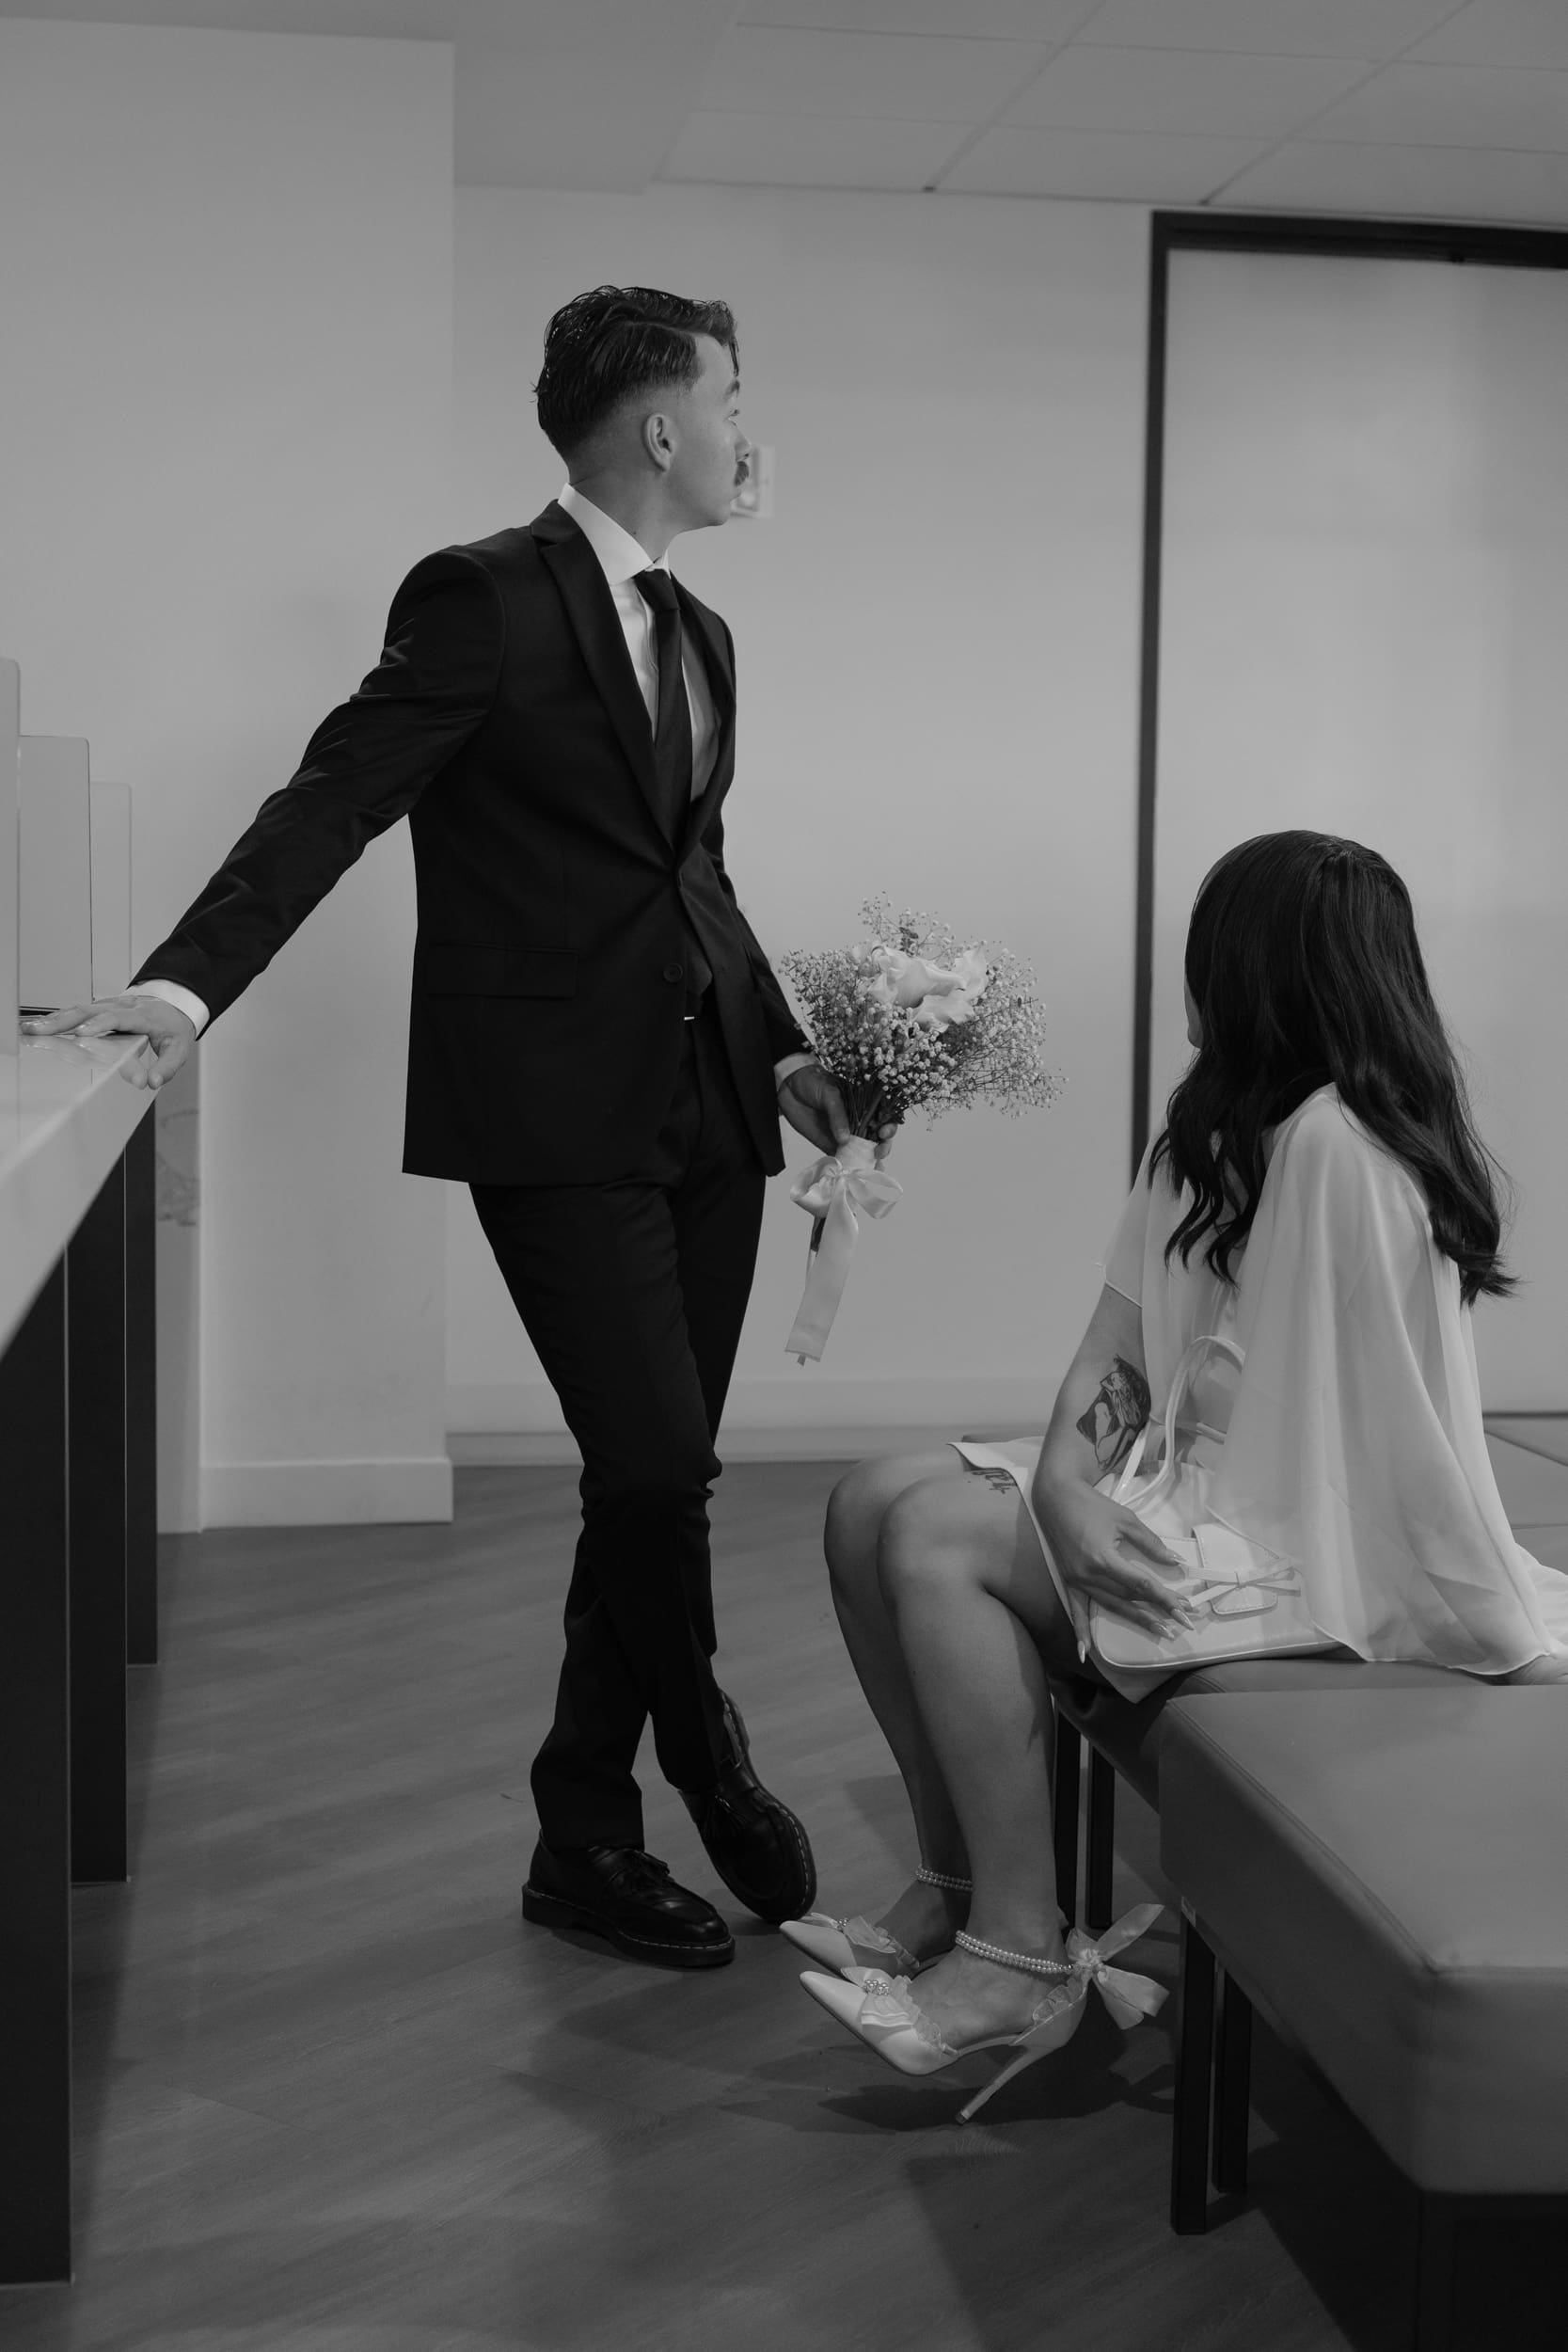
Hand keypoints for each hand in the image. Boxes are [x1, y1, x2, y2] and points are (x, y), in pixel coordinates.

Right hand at [20, 994, 196, 1092]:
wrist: (173, 1006)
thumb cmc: (173, 1029)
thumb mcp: (179, 1049)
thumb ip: (167, 1067)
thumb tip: (153, 1082)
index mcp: (142, 1016)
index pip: (118, 1018)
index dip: (100, 1025)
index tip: (82, 1035)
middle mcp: (121, 1007)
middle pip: (89, 1012)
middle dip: (65, 1022)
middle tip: (44, 1032)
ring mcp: (108, 1007)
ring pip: (78, 1010)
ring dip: (54, 1020)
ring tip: (32, 1030)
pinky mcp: (98, 1010)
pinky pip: (75, 1013)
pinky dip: (55, 1019)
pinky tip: (37, 1027)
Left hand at [778, 1063, 897, 1161]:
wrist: (788, 1086)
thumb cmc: (813, 1082)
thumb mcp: (829, 1093)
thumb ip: (838, 1114)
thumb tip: (845, 1139)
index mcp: (863, 1104)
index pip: (883, 1117)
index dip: (888, 1126)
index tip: (883, 1133)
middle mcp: (857, 1121)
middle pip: (877, 1137)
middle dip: (882, 1146)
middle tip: (879, 1153)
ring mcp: (844, 1134)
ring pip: (862, 1150)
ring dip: (869, 1161)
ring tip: (873, 1169)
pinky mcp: (829, 1143)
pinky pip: (842, 1157)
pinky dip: (848, 1166)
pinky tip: (853, 1174)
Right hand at [1031, 1479, 1192, 1641]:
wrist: (1056, 1497)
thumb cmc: (1092, 1505)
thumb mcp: (1126, 1519)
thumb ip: (1150, 1543)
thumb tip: (1175, 1562)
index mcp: (1103, 1558)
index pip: (1140, 1585)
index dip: (1164, 1598)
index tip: (1185, 1610)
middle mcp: (1088, 1575)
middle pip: (1129, 1598)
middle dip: (1158, 1609)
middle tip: (1183, 1621)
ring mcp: (1076, 1581)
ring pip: (1111, 1606)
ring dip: (1136, 1619)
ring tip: (1161, 1631)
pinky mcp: (1068, 1582)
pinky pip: (1076, 1611)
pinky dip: (1080, 1633)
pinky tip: (1086, 1654)